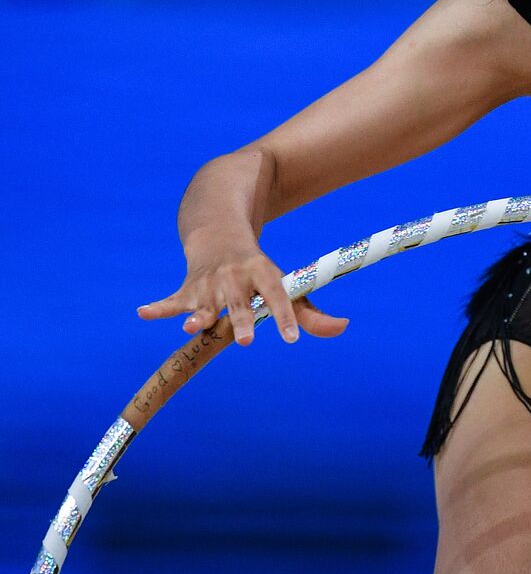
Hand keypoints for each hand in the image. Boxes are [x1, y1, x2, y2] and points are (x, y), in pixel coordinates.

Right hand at [137, 238, 348, 345]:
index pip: (278, 296)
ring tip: (190, 327)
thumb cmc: (259, 271)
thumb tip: (344, 327)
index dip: (286, 316)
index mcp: (264, 273)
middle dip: (240, 321)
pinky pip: (171, 300)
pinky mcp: (187, 288)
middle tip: (245, 342)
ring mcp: (209, 282)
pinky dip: (157, 307)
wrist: (220, 232)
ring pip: (204, 301)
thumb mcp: (285, 284)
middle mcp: (236, 277)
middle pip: (239, 303)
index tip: (291, 339)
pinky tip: (143, 313)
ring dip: (198, 313)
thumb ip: (309, 312)